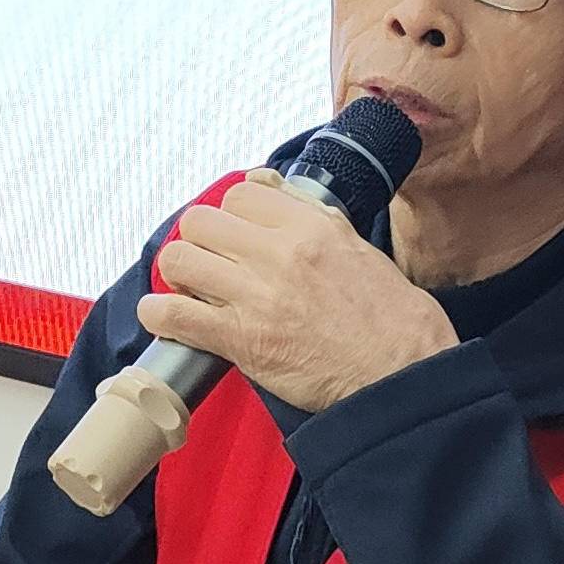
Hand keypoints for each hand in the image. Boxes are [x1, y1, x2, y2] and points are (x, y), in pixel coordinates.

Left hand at [137, 170, 457, 414]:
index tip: (235, 236)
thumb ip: (312, 217)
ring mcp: (257, 295)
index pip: (240, 193)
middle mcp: (279, 253)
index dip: (231, 215)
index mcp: (310, 226)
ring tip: (192, 292)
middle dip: (199, 242)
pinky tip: (169, 321)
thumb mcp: (359, 247)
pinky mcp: (242, 340)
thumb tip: (270, 187)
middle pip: (199, 221)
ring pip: (178, 260)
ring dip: (178, 276)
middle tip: (211, 266)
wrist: (403, 376)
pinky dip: (161, 317)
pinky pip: (173, 316)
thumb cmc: (392, 320)